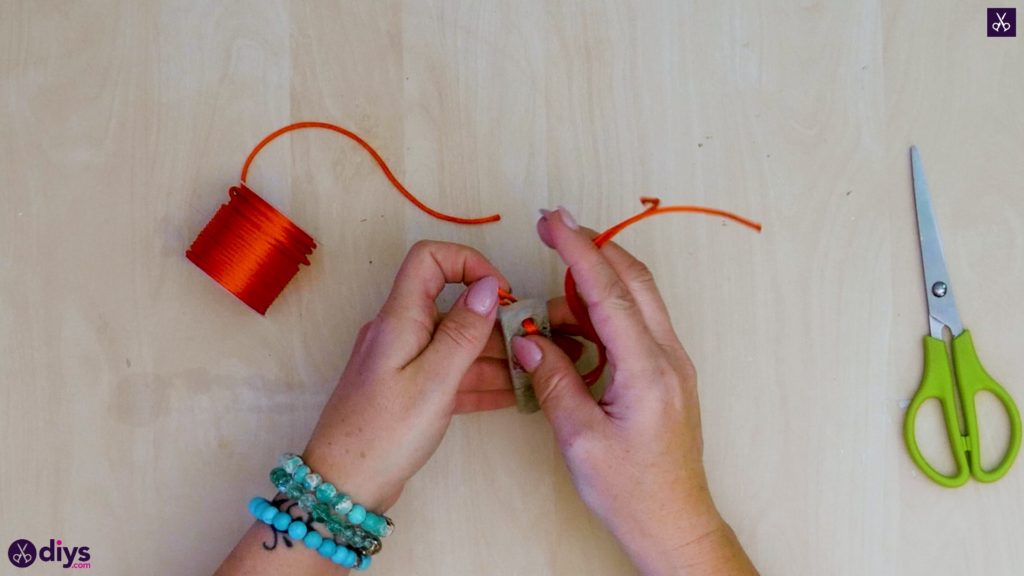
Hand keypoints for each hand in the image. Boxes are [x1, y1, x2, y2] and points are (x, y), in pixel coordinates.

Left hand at [301, 240, 512, 510]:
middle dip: (496, 319)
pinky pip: (450, 373)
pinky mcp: (409, 390)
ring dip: (495, 354)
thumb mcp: (433, 381)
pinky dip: (480, 380)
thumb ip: (463, 332)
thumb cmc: (384, 433)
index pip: (430, 259)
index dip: (469, 263)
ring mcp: (404, 361)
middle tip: (536, 340)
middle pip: (452, 305)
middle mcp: (400, 332)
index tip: (501, 293)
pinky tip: (515, 393)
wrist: (343, 486)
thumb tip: (487, 286)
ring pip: (456, 343)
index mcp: (399, 319)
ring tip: (536, 370)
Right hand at [511, 208, 756, 574]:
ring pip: (635, 301)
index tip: (553, 220)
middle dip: (591, 247)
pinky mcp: (665, 374)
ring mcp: (671, 364)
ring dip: (592, 288)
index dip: (578, 250)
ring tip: (546, 310)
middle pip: (633, 280)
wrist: (675, 524)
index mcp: (648, 371)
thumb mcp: (580, 440)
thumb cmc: (633, 493)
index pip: (609, 292)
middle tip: (552, 227)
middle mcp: (668, 358)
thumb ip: (553, 380)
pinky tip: (571, 331)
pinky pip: (635, 326)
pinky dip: (602, 315)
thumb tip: (528, 340)